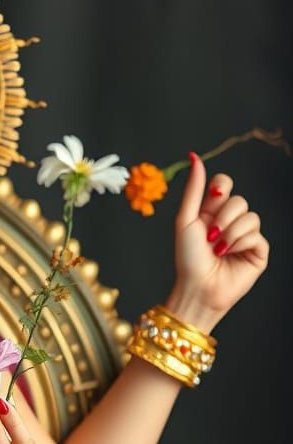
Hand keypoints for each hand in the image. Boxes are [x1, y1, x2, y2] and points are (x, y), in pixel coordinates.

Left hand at [168, 154, 268, 328]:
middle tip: (210, 236)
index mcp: (211, 212)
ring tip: (218, 249)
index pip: (224, 184)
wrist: (197, 287)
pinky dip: (241, 244)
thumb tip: (193, 156)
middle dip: (223, 216)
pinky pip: (257, 235)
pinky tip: (230, 255)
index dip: (221, 186)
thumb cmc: (187, 257)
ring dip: (230, 233)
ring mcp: (246, 236)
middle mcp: (230, 222)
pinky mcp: (258, 251)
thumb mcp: (185, 219)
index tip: (213, 197)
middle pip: (239, 200)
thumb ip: (193, 189)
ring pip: (251, 216)